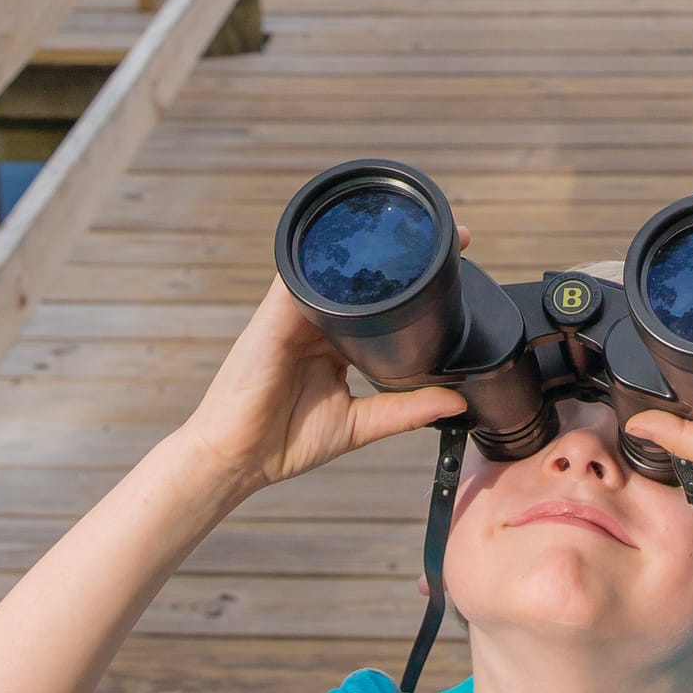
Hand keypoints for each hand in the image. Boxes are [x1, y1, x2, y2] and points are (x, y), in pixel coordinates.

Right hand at [179, 267, 465, 506]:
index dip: (409, 288)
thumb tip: (456, 401)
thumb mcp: (359, 423)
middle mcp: (314, 324)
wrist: (235, 458)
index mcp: (332, 344)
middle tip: (445, 241)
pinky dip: (321, 257)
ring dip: (368, 251)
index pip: (376, 306)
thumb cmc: (284, 441)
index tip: (451, 269)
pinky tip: (352, 244)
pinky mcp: (273, 316)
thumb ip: (406, 409)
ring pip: (333, 270)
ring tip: (412, 234)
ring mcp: (293, 316)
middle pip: (358, 281)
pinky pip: (298, 276)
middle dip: (397, 259)